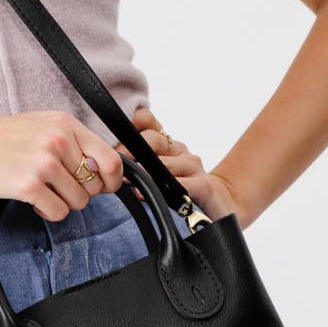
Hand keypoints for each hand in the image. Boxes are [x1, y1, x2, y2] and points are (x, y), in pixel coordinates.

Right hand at [0, 111, 126, 221]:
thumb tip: (102, 170)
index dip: (112, 180)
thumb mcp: (39, 127)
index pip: (110, 158)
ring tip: (40, 190)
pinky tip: (30, 198)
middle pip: (95, 184)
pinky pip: (58, 212)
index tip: (104, 187)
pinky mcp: (28, 185)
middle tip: (56, 187)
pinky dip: (47, 211)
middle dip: (80, 192)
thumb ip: (71, 142)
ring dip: (62, 202)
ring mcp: (43, 162)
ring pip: (79, 201)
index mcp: (64, 123)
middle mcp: (57, 140)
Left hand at [113, 105, 248, 228]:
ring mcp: (193, 165)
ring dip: (145, 173)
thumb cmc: (181, 191)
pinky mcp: (205, 184)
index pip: (147, 121)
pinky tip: (149, 195)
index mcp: (167, 143)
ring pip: (165, 164)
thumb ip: (137, 165)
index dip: (131, 123)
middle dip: (130, 152)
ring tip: (128, 180)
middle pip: (153, 140)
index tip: (114, 136)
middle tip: (115, 163)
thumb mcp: (158, 175)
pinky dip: (165, 190)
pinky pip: (182, 185)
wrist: (219, 204)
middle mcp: (180, 150)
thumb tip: (108, 161)